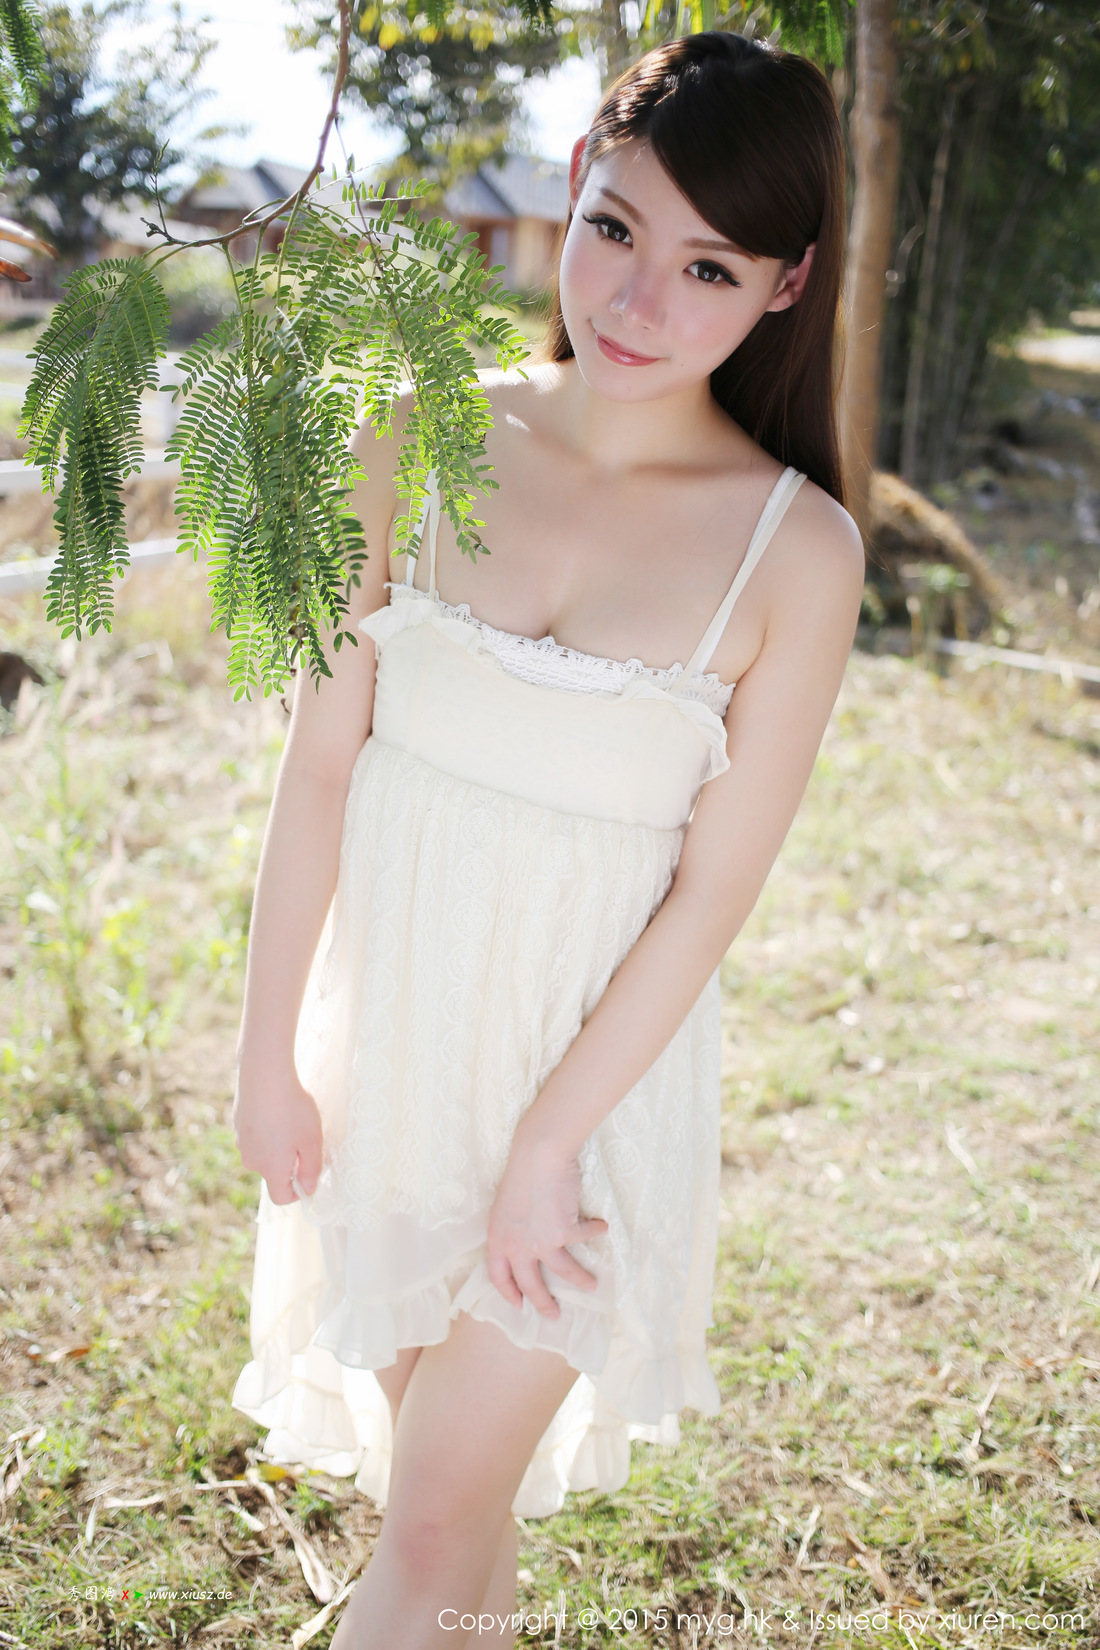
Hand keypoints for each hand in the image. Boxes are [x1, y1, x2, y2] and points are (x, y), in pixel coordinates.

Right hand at [233, 1060, 323, 1205]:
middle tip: (304, 1138)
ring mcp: (241, 1142)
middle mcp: (252, 1160)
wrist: (264, 1075)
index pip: (281, 1197)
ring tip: (290, 1120)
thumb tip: (308, 1189)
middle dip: (290, 1163)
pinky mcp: (238, 1125)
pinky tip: (276, 1110)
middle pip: (273, 1173)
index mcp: (270, 1169)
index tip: (309, 1172)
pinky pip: (256, 1136)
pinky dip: (268, 1130)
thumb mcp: (312, 1141)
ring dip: (279, 1144)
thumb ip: (312, 1170)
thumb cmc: (292, 1109)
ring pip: (264, 1153)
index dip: (298, 1192)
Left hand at [485, 1130, 608, 1318]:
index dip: (508, 1291)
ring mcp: (541, 1242)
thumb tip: (525, 1239)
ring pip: (564, 1272)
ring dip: (580, 1280)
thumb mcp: (505, 1204)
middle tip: (554, 1315)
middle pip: (530, 1284)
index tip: (518, 1303)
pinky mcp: (565, 1232)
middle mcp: (517, 1245)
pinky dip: (594, 1232)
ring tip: (592, 1285)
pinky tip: (602, 1227)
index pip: (497, 1275)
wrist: (538, 1154)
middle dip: (543, 1303)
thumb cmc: (522, 1171)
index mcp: (498, 1237)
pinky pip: (584, 1237)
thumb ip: (513, 1226)